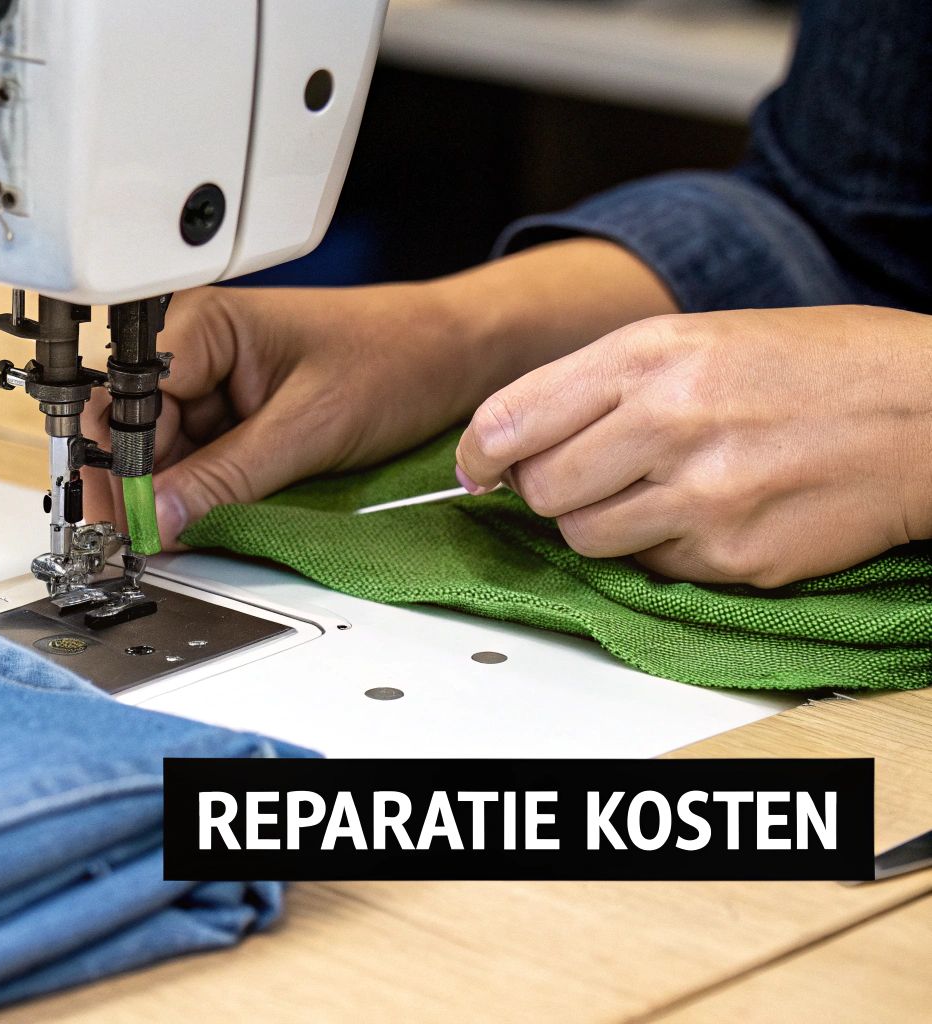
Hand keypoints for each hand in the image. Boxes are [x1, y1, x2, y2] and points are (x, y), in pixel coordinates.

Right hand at [80, 283, 493, 544]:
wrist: (456, 355)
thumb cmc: (398, 356)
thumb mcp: (309, 428)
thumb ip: (226, 479)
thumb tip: (157, 520)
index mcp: (202, 325)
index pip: (124, 398)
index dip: (121, 463)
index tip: (130, 519)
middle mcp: (194, 350)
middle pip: (131, 431)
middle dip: (140, 488)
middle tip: (150, 540)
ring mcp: (211, 386)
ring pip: (160, 456)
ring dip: (170, 497)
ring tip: (189, 530)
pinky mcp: (232, 418)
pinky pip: (195, 465)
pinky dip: (199, 497)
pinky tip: (211, 516)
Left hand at [455, 306, 931, 586]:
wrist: (931, 412)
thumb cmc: (818, 366)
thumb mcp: (699, 337)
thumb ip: (601, 383)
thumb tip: (509, 441)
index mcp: (649, 354)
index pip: (510, 420)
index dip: (478, 452)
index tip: (476, 467)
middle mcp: (667, 421)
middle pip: (540, 489)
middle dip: (549, 490)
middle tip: (589, 476)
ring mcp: (701, 495)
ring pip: (585, 538)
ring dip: (603, 523)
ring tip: (659, 490)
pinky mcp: (732, 556)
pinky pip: (652, 567)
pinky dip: (665, 549)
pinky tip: (714, 511)